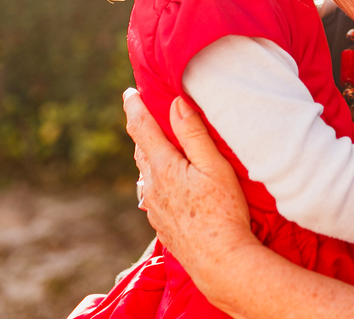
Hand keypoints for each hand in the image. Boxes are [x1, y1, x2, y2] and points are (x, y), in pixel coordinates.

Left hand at [124, 90, 253, 296]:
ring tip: (158, 144)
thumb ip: (193, 133)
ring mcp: (154, 207)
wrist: (219, 261)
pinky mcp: (161, 223)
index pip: (141, 128)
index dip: (134, 107)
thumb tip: (175, 103)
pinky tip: (169, 182)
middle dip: (142, 129)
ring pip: (146, 173)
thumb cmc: (223, 212)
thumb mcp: (213, 166)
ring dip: (149, 155)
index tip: (129, 92)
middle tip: (145, 112)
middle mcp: (151, 186)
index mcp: (163, 167)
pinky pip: (153, 193)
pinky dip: (157, 178)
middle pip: (140, 150)